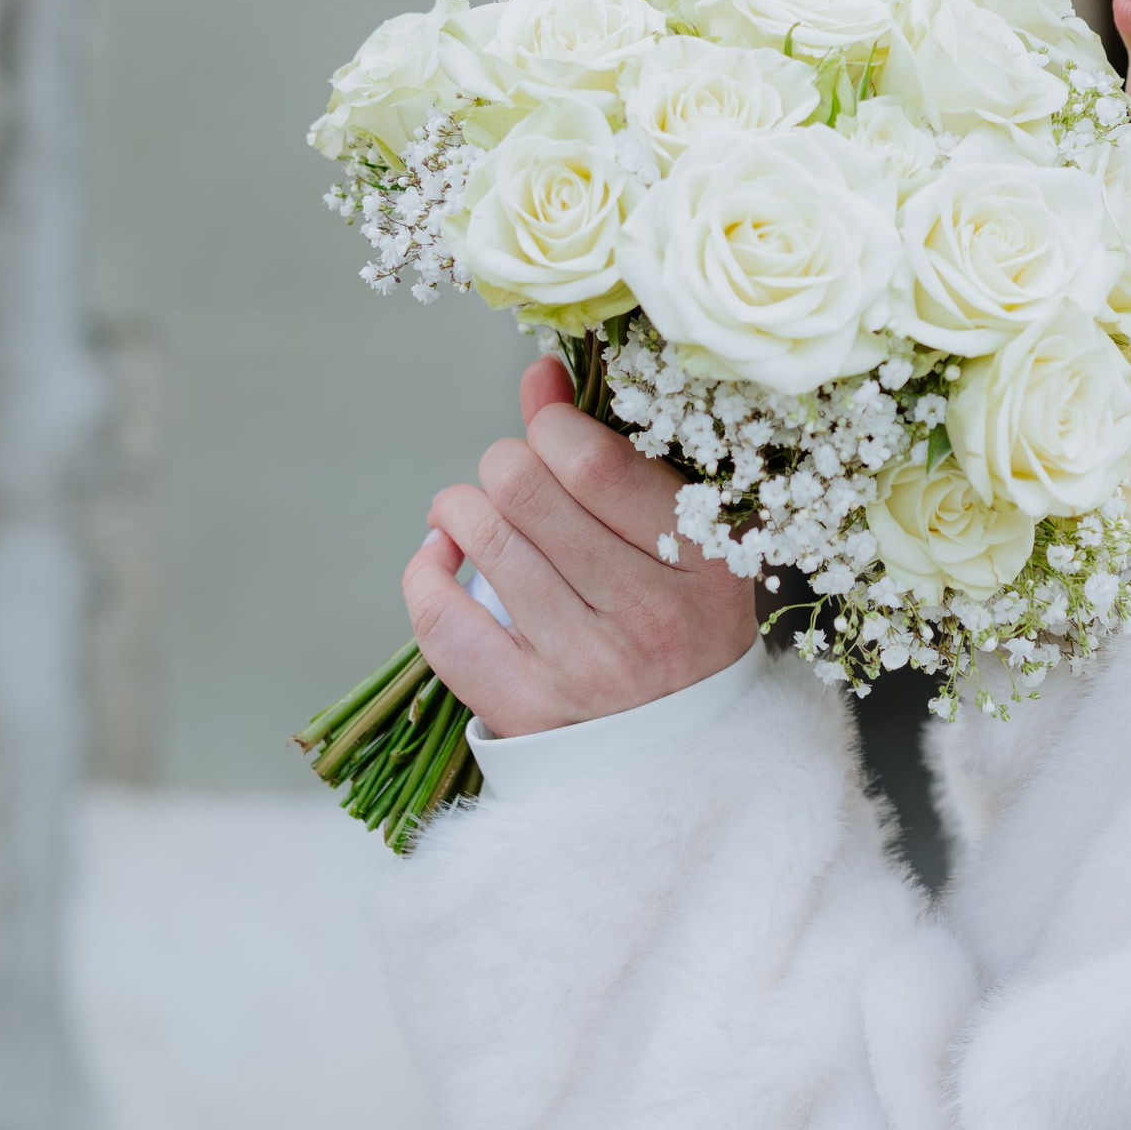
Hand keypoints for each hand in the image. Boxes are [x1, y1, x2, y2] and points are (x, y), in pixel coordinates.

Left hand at [404, 357, 758, 738]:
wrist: (683, 756)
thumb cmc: (682, 624)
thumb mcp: (680, 537)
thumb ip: (609, 452)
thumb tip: (539, 373)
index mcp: (704, 563)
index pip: (592, 460)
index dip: (550, 427)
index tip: (550, 436)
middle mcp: (648, 617)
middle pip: (524, 489)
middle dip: (504, 465)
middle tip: (513, 480)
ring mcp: (585, 668)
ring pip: (480, 540)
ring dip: (460, 506)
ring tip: (472, 512)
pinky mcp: (527, 709)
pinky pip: (442, 618)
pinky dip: (426, 568)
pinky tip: (442, 555)